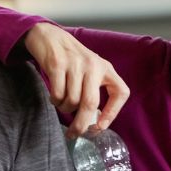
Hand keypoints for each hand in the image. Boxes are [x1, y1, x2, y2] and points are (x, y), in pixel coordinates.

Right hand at [24, 23, 129, 137]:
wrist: (49, 36)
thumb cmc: (71, 59)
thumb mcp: (90, 69)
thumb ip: (93, 89)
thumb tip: (91, 122)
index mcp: (105, 68)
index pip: (121, 92)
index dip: (113, 112)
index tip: (100, 126)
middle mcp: (93, 65)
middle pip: (91, 103)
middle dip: (81, 124)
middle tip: (74, 134)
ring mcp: (75, 64)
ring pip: (72, 100)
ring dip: (64, 108)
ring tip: (61, 102)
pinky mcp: (57, 64)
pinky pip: (58, 93)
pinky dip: (55, 100)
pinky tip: (54, 96)